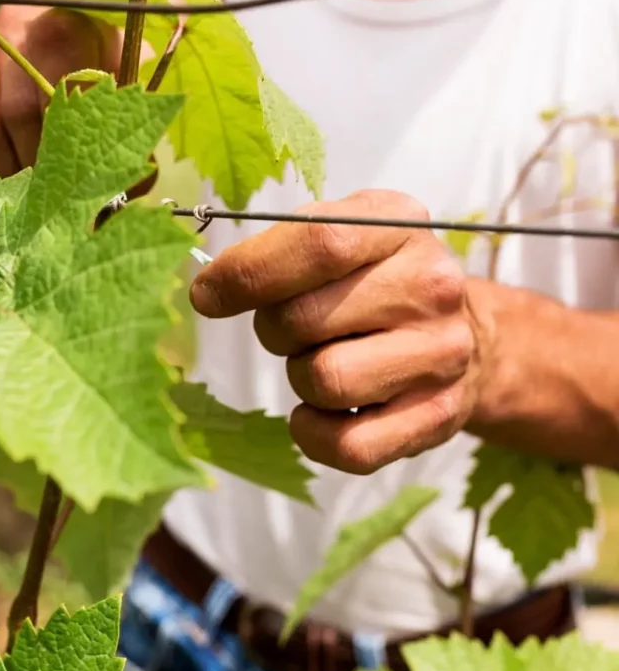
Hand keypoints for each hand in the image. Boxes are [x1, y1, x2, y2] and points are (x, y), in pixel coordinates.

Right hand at [0, 3, 119, 178]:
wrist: (33, 81)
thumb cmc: (87, 110)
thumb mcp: (119, 123)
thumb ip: (128, 148)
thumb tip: (123, 190)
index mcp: (77, 22)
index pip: (65, 87)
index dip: (63, 146)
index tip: (68, 178)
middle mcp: (18, 15)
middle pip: (19, 112)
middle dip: (32, 169)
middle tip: (39, 192)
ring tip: (8, 185)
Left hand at [189, 190, 486, 474]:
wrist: (464, 337)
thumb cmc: (374, 281)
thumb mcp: (339, 236)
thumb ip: (277, 250)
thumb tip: (209, 291)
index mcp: (398, 225)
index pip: (318, 243)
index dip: (248, 273)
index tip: (207, 295)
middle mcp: (431, 285)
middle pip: (304, 318)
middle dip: (274, 329)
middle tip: (294, 329)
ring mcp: (441, 354)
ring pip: (324, 381)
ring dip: (300, 377)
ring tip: (323, 360)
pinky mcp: (438, 416)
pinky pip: (348, 445)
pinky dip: (315, 433)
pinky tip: (324, 410)